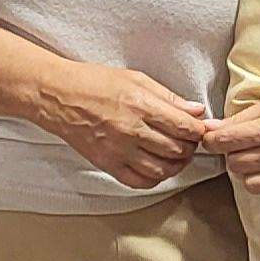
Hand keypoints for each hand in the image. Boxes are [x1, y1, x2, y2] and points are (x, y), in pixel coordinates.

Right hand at [21, 58, 206, 188]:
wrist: (58, 97)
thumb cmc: (95, 82)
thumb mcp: (136, 78)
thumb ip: (168, 97)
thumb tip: (196, 111)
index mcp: (141, 106)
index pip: (184, 127)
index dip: (199, 131)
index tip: (201, 129)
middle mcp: (132, 131)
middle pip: (177, 150)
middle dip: (190, 147)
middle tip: (190, 141)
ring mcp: (119, 151)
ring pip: (162, 169)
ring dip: (176, 164)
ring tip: (177, 155)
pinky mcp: (107, 164)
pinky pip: (139, 181)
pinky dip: (155, 178)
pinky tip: (157, 167)